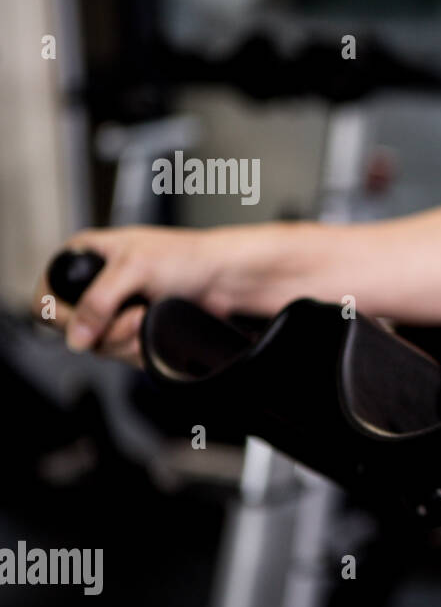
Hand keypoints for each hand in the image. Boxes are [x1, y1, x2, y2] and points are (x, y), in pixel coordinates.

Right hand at [32, 226, 221, 364]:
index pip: (47, 297)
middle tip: (133, 317)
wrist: (227, 277)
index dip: (61, 316)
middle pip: (74, 329)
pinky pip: (122, 352)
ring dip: (125, 339)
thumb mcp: (135, 269)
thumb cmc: (189, 257)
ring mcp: (117, 308)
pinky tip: (152, 329)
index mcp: (87, 255)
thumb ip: (98, 302)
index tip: (84, 323)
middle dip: (106, 331)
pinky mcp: (135, 328)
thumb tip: (76, 336)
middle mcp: (98, 282)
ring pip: (99, 345)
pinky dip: (137, 348)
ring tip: (147, 318)